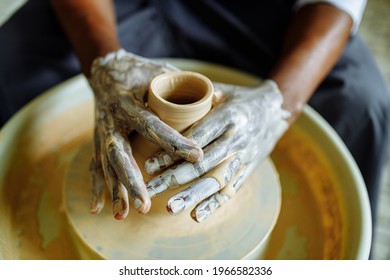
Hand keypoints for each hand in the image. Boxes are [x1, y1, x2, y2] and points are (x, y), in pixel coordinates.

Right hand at [88, 50, 202, 218]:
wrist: (106, 69)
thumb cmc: (140, 72)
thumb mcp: (162, 74)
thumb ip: (186, 86)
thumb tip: (219, 98)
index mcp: (129, 103)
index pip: (153, 126)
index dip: (175, 142)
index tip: (197, 156)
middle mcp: (111, 121)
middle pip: (119, 154)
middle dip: (132, 181)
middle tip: (145, 205)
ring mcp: (101, 133)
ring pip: (106, 166)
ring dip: (115, 191)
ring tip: (123, 215)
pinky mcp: (97, 141)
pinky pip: (94, 167)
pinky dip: (96, 188)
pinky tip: (98, 209)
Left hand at [146, 80, 289, 221]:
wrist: (275, 110)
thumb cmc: (240, 98)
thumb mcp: (221, 91)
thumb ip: (196, 98)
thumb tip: (161, 97)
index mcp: (228, 116)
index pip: (196, 139)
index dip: (172, 154)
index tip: (149, 165)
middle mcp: (236, 139)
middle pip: (202, 163)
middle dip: (174, 178)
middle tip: (151, 190)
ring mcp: (243, 157)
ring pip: (215, 180)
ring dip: (192, 196)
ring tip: (171, 208)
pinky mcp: (247, 169)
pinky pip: (231, 189)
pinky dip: (214, 204)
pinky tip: (196, 216)